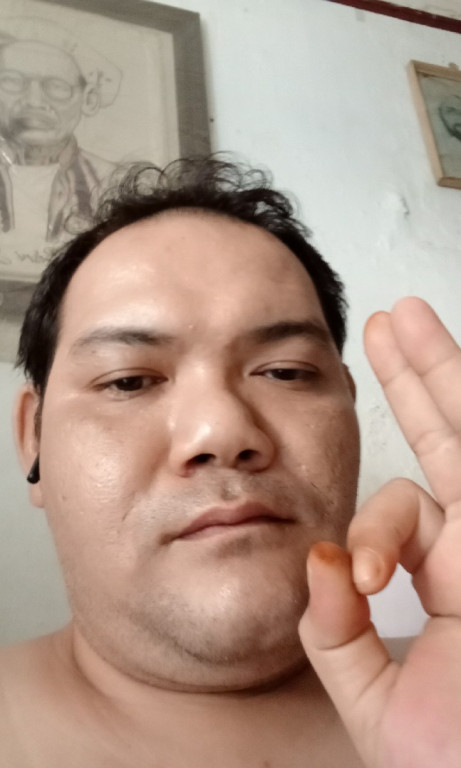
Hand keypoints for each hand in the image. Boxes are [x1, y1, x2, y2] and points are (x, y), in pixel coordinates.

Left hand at [299, 297, 460, 767]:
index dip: (376, 530)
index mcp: (451, 584)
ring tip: (409, 311)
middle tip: (388, 323)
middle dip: (417, 381)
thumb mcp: (378, 705)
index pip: (410, 511)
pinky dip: (460, 411)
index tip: (361, 578)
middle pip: (448, 445)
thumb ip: (338, 638)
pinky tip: (449, 359)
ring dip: (444, 371)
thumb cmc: (453, 764)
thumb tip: (319, 562)